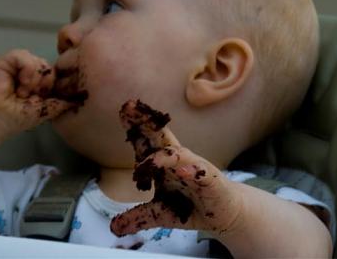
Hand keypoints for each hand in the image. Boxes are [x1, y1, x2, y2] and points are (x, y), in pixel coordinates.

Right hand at [0, 49, 72, 134]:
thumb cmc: (17, 116)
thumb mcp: (46, 109)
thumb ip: (62, 103)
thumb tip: (80, 99)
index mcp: (41, 82)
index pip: (58, 76)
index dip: (54, 87)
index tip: (44, 99)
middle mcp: (32, 71)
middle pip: (52, 69)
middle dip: (44, 86)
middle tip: (31, 97)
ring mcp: (21, 64)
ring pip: (41, 63)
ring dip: (35, 81)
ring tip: (22, 92)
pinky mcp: (9, 59)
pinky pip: (26, 56)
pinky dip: (27, 71)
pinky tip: (20, 83)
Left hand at [110, 99, 242, 236]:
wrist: (223, 214)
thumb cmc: (191, 205)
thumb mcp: (159, 214)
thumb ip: (137, 217)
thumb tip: (113, 228)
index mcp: (163, 165)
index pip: (148, 141)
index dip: (136, 125)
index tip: (124, 109)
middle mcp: (177, 161)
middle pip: (160, 138)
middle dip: (145, 122)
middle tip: (129, 108)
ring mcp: (194, 168)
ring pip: (178, 156)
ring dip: (162, 157)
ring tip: (147, 163)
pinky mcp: (210, 181)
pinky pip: (200, 173)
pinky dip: (191, 170)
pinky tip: (183, 170)